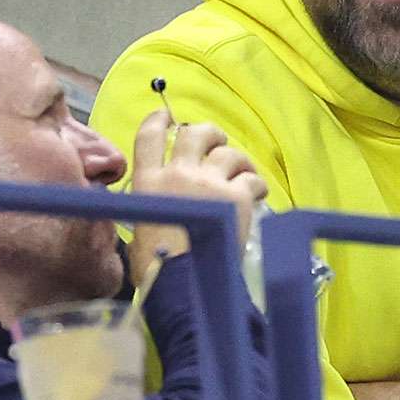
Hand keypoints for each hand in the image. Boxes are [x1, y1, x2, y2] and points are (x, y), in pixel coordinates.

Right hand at [126, 111, 267, 284]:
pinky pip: (252, 178)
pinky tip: (258, 196)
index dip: (159, 120)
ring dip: (238, 163)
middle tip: (218, 145)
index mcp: (148, 183)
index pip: (149, 137)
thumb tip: (162, 204)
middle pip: (196, 133)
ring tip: (243, 177)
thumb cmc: (156, 267)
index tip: (167, 115)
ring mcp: (209, 183)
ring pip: (229, 154)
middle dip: (210, 134)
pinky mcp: (238, 196)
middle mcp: (178, 174)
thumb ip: (153, 206)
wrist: (185, 284)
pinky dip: (257, 185)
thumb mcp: (141, 229)